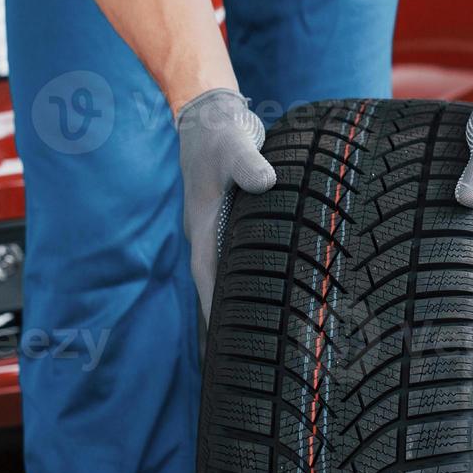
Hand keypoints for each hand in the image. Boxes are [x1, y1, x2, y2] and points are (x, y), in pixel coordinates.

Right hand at [176, 89, 276, 321]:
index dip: (216, 311)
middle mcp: (207, 234)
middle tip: (247, 356)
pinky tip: (270, 292)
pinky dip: (251, 277)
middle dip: (227, 319)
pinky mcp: (232, 222)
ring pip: (227, 274)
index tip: (225, 344)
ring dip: (240, 301)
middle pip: (215, 286)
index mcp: (203, 225)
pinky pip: (240, 258)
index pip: (209, 278)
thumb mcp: (234, 146)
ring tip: (261, 338)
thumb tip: (265, 182)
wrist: (211, 116)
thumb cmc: (220, 133)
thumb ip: (249, 164)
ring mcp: (218, 229)